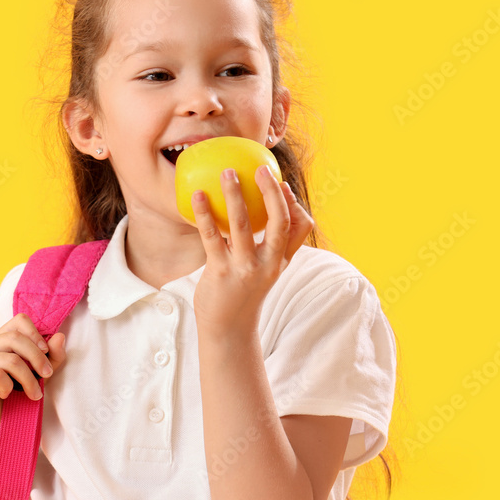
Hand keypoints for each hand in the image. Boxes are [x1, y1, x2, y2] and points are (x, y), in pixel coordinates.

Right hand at [0, 313, 66, 447]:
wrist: (0, 432)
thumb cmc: (18, 401)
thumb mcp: (40, 375)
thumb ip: (51, 357)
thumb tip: (59, 336)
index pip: (18, 321)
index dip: (36, 335)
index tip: (47, 354)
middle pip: (14, 338)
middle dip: (37, 358)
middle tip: (46, 376)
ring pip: (8, 359)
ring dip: (27, 379)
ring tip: (34, 394)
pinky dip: (8, 387)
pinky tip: (6, 395)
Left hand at [190, 165, 314, 332]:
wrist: (228, 330)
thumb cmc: (242, 294)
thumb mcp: (262, 271)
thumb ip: (263, 245)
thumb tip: (252, 210)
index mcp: (281, 260)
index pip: (301, 228)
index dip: (295, 203)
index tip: (281, 184)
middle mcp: (269, 264)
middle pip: (279, 221)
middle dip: (272, 192)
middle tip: (260, 169)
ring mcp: (246, 268)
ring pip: (243, 224)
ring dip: (235, 194)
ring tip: (227, 173)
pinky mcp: (221, 272)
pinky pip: (212, 236)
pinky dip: (205, 213)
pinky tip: (198, 195)